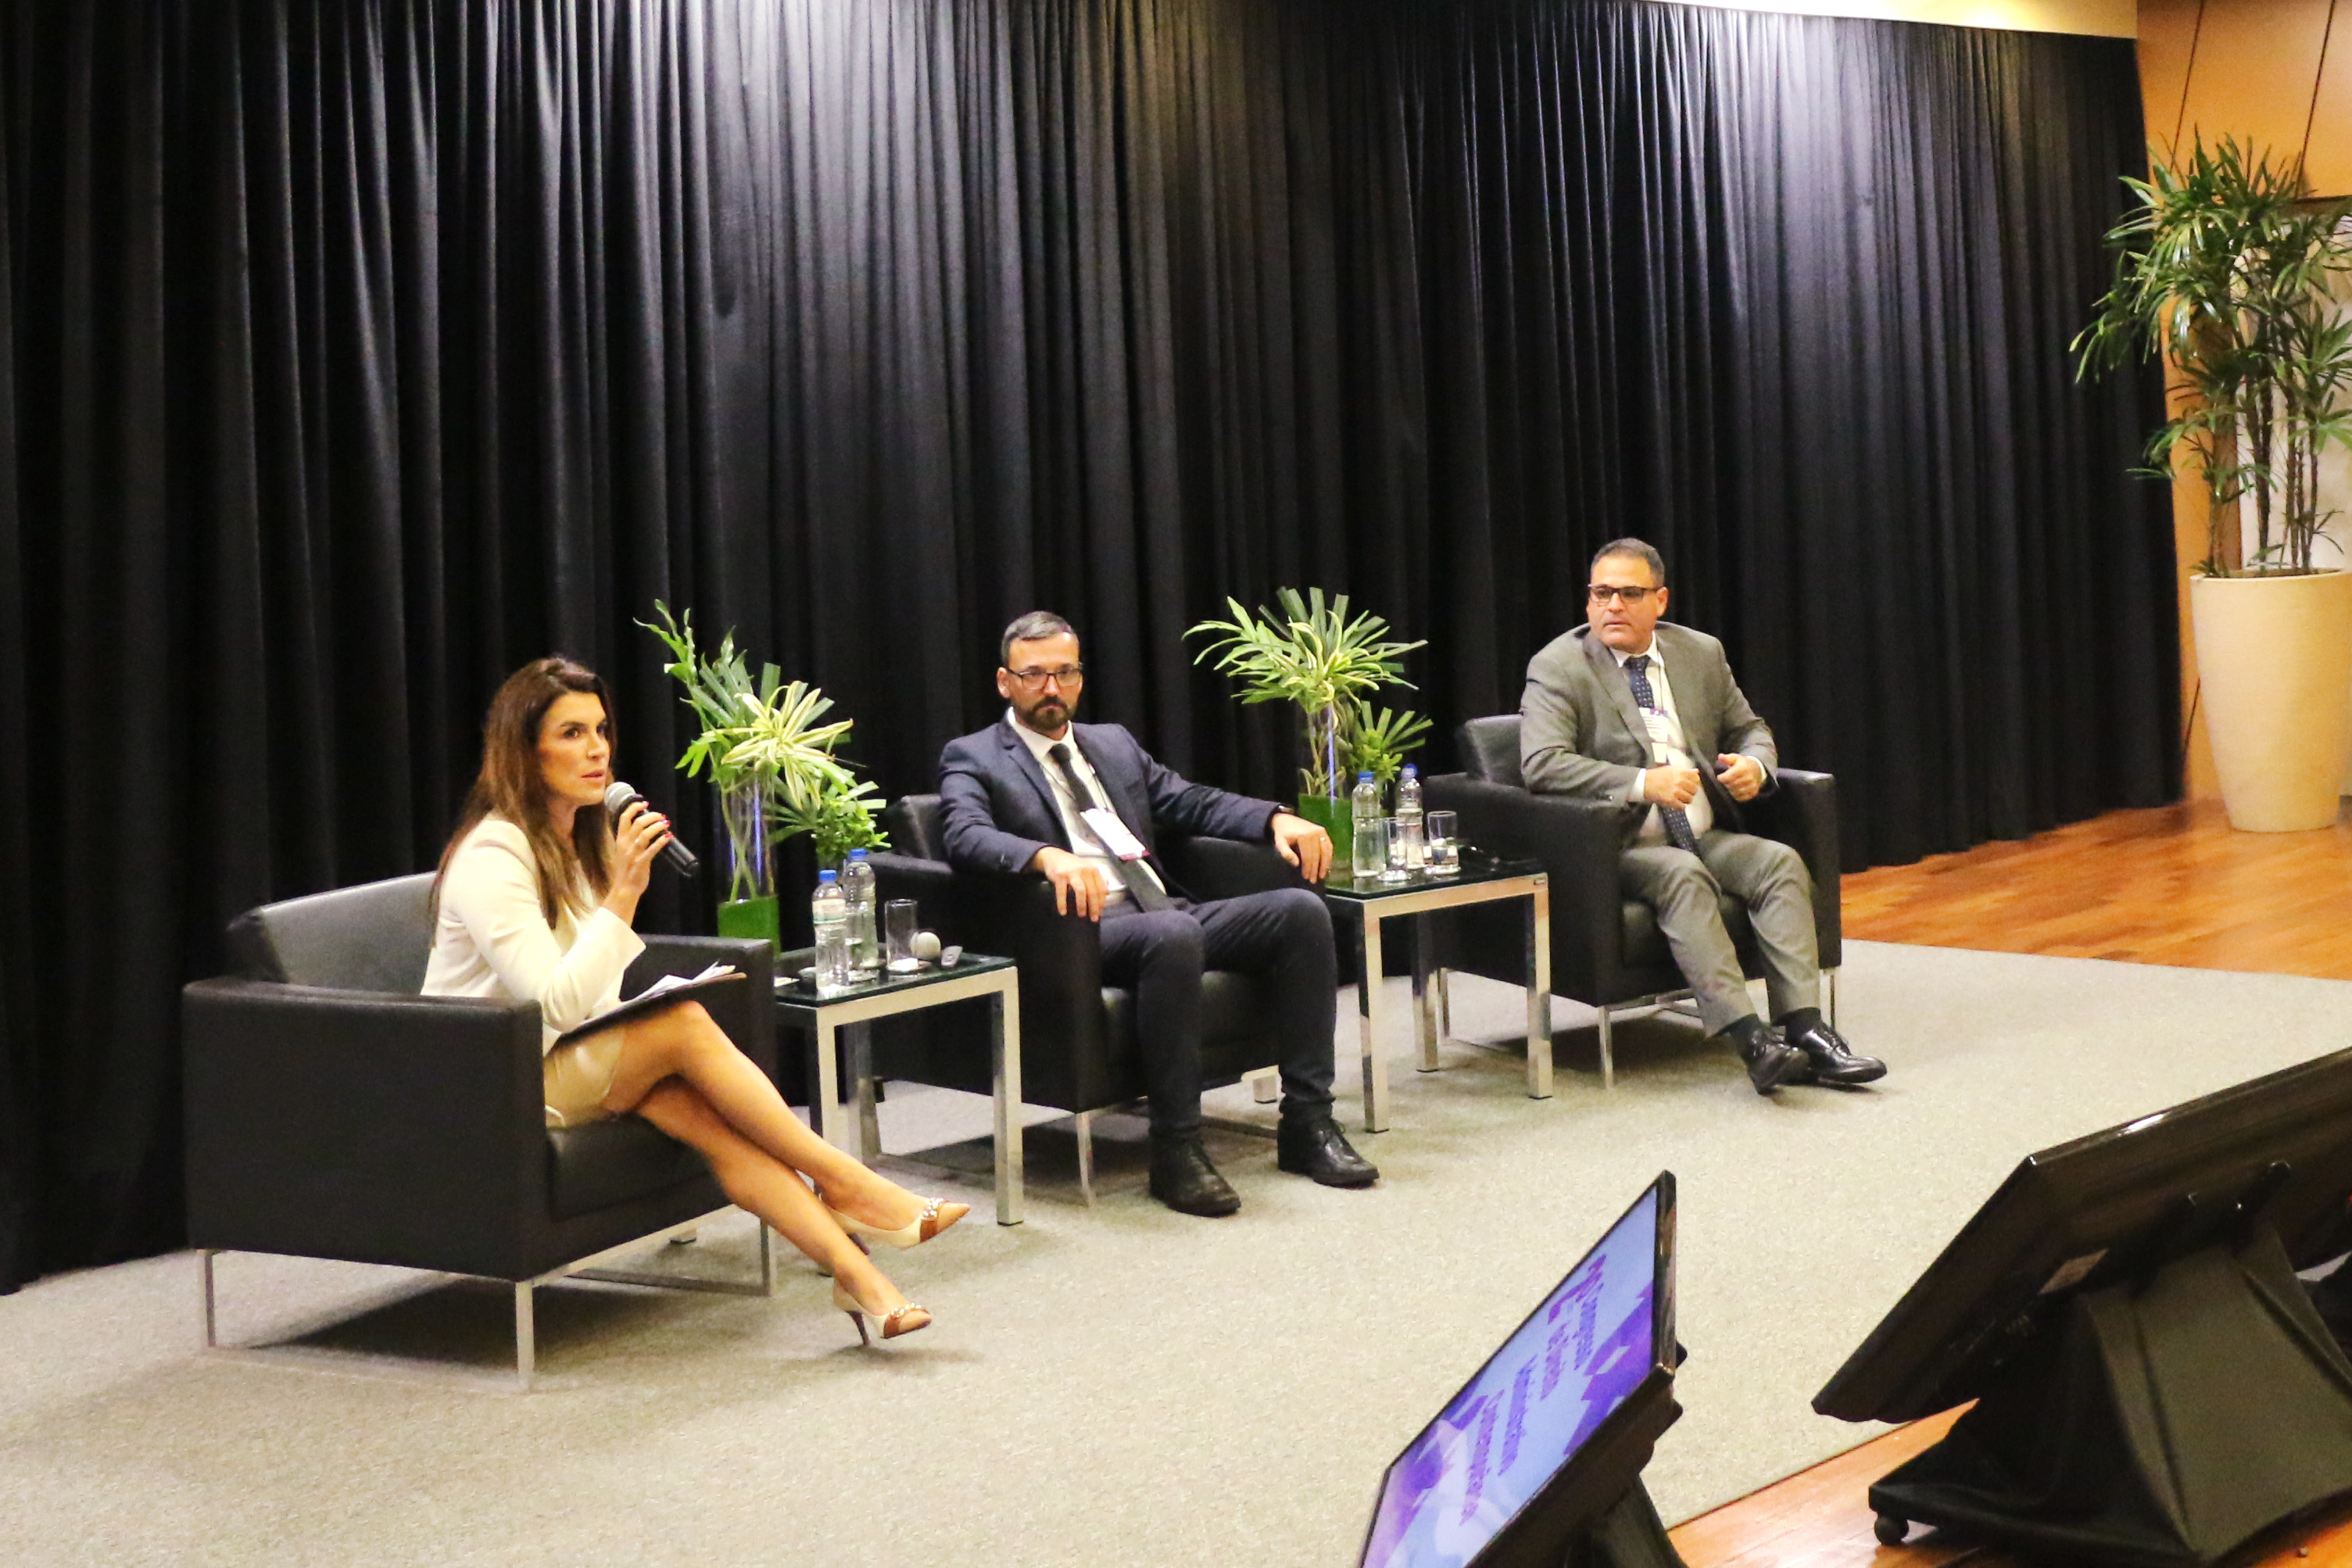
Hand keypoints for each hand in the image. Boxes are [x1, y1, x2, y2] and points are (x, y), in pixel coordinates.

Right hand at [603, 801, 671, 922]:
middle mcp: (625, 845)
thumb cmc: (627, 870)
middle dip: (651, 816)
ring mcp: (632, 854)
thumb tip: (646, 827)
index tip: (644, 803)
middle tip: (661, 816)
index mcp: (620, 840)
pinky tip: (668, 836)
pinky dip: (661, 841)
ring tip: (666, 824)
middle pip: (637, 823)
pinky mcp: (641, 863)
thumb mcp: (624, 851)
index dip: (634, 807)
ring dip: (657, 826)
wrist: (624, 889)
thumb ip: (632, 839)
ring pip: (644, 833)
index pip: (624, 818)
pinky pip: (652, 849)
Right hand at [1032, 845, 1109, 920]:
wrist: (1053, 856)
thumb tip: (1107, 892)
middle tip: (1093, 918)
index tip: (1100, 913)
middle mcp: (1085, 869)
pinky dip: (1062, 904)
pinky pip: (1062, 892)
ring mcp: (1072, 872)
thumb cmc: (1072, 866)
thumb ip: (1098, 879)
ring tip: (1081, 914)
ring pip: (1081, 891)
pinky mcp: (1060, 875)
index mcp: (1093, 869)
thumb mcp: (1087, 869)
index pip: (1102, 888)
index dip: (1102, 902)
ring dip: (1082, 905)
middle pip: (1093, 891)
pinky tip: (1063, 912)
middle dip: (1094, 907)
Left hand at [1270, 811, 1332, 882]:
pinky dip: (1329, 856)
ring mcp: (1320, 831)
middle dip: (1316, 869)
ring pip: (1326, 851)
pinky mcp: (1323, 831)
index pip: (1308, 856)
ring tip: (1322, 875)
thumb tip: (1297, 864)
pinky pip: (1328, 846)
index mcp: (1304, 836)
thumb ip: (1286, 853)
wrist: (1286, 819)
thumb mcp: (1280, 843)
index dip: (1308, 868)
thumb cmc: (1282, 834)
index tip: (1306, 877)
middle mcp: (1314, 832)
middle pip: (1317, 855)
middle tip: (1314, 880)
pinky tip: (1326, 865)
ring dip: (1325, 865)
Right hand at [1643, 765, 1701, 807]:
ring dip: (1685, 800)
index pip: (1696, 779)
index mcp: (1681, 772)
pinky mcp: (1671, 800)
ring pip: (1689, 799)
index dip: (1694, 783)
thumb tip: (1696, 772)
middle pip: (1694, 790)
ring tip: (1679, 798)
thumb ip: (1685, 770)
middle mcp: (1680, 781)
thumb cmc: (1657, 776)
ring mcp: (1676, 791)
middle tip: (1684, 792)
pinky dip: (1679, 807)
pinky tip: (1675, 803)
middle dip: (1690, 792)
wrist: (1644, 783)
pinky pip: (1682, 807)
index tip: (1691, 785)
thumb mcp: (1672, 769)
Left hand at [1715, 754, 1766, 801]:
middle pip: (1732, 785)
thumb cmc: (1743, 764)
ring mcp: (1752, 786)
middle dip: (1726, 783)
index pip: (1730, 776)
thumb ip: (1727, 758)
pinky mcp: (1753, 793)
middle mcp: (1749, 778)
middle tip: (1727, 780)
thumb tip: (1720, 757)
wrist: (1757, 769)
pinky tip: (1736, 789)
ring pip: (1735, 792)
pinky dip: (1736, 795)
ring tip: (1731, 784)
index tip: (1720, 777)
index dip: (1723, 778)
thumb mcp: (1735, 758)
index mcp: (1744, 768)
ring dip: (1731, 789)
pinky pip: (1741, 798)